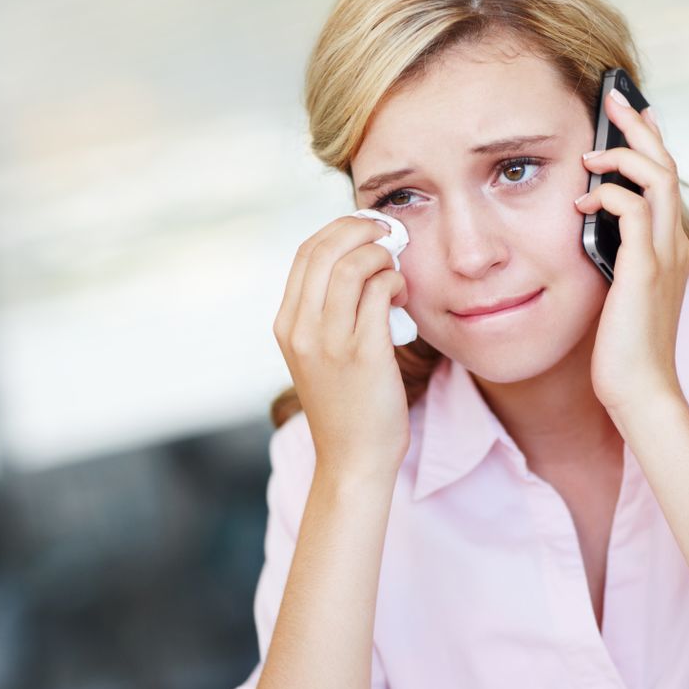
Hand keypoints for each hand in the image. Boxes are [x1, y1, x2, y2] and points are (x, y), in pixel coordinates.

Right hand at [272, 216, 411, 480]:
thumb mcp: (317, 355)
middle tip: (388, 234)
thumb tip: (356, 265)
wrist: (353, 459)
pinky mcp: (363, 353)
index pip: (305, 254)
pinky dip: (395, 281)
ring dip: (382, 255)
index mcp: (286, 325)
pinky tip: (403, 293)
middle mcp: (301, 329)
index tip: (365, 230)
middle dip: (361, 230)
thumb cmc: (345, 406)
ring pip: (353, 265)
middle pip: (325, 249)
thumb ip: (325, 313)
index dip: (338, 230)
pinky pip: (380, 292)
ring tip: (396, 267)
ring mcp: (330, 341)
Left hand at [576, 89, 688, 430]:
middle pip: (666, 164)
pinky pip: (634, 212)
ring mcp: (662, 255)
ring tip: (592, 147)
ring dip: (624, 153)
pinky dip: (609, 196)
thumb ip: (610, 260)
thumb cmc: (622, 349)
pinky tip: (582, 203)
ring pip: (658, 178)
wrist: (638, 390)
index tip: (628, 116)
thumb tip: (584, 233)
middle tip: (613, 98)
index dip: (649, 142)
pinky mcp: (644, 270)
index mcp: (668, 248)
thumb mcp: (615, 293)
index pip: (664, 180)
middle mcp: (672, 245)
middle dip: (639, 126)